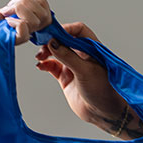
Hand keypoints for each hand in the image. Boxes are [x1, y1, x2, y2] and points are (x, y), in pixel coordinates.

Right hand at [35, 22, 139, 136]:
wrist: (103, 113)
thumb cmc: (103, 90)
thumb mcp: (85, 71)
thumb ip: (68, 56)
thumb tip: (53, 42)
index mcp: (92, 48)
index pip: (78, 30)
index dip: (66, 29)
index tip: (53, 33)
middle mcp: (83, 55)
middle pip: (64, 40)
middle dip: (52, 40)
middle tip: (42, 44)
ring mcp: (74, 66)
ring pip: (57, 52)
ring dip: (47, 52)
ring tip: (40, 56)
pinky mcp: (66, 78)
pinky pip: (53, 67)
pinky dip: (45, 64)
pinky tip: (40, 66)